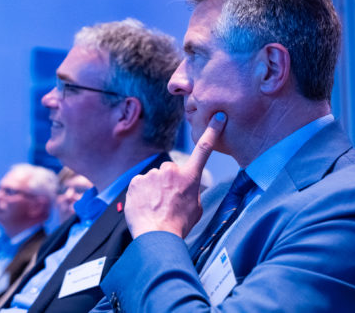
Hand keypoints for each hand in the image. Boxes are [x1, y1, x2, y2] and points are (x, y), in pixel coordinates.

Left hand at [125, 112, 226, 238]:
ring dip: (154, 189)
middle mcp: (171, 170)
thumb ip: (192, 191)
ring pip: (154, 179)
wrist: (156, 236)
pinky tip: (145, 206)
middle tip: (168, 203)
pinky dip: (141, 194)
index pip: (204, 149)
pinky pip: (140, 184)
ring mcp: (152, 174)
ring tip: (155, 208)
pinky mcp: (136, 181)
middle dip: (168, 183)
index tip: (218, 117)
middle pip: (170, 172)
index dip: (212, 132)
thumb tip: (187, 188)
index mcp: (190, 176)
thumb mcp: (196, 208)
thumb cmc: (178, 225)